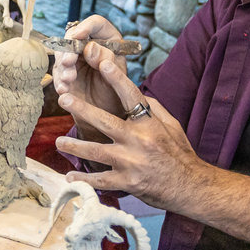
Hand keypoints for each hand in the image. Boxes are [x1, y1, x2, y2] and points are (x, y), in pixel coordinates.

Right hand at [50, 15, 125, 134]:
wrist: (108, 115)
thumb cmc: (119, 93)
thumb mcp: (119, 77)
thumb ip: (107, 61)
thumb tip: (90, 47)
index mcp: (109, 41)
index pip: (96, 24)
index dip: (85, 27)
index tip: (77, 36)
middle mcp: (90, 45)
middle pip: (73, 36)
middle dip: (68, 49)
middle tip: (68, 62)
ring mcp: (76, 58)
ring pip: (62, 53)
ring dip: (63, 67)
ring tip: (69, 80)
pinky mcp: (65, 72)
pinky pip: (58, 72)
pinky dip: (59, 80)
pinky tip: (64, 89)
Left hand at [53, 48, 205, 208]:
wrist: (190, 187)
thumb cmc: (180, 154)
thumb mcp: (172, 126)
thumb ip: (153, 109)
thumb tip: (137, 92)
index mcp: (149, 125)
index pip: (131, 96)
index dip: (117, 79)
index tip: (103, 63)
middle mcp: (138, 141)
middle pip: (105, 121)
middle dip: (82, 109)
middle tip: (63, 98)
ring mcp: (131, 163)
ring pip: (96, 151)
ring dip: (75, 145)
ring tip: (59, 141)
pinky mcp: (127, 182)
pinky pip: (100, 180)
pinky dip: (84, 178)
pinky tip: (70, 176)